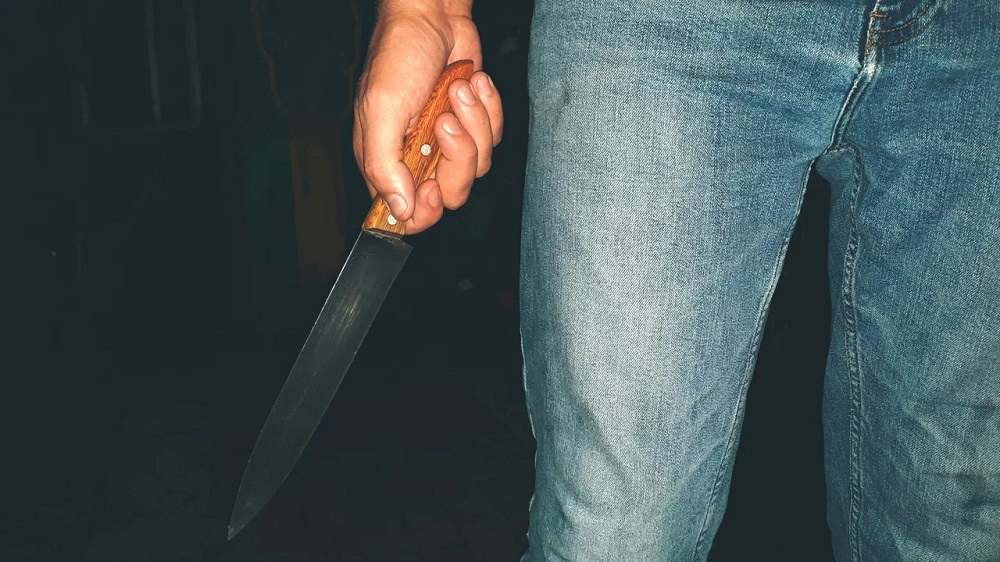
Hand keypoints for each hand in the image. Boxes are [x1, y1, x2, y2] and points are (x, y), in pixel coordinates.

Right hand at [353, 0, 502, 233]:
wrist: (432, 16)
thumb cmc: (398, 56)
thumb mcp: (381, 110)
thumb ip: (385, 165)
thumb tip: (397, 210)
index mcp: (387, 162)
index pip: (408, 215)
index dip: (425, 211)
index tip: (431, 184)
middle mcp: (418, 158)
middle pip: (452, 193)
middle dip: (457, 155)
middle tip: (446, 119)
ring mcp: (448, 143)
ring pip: (478, 165)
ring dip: (474, 122)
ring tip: (457, 89)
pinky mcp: (474, 125)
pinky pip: (493, 138)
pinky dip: (488, 108)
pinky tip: (471, 82)